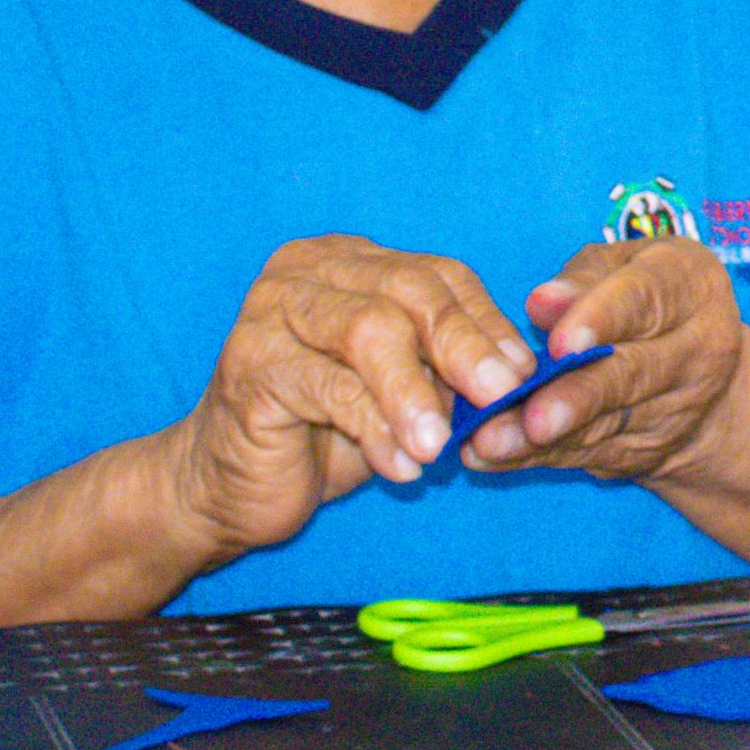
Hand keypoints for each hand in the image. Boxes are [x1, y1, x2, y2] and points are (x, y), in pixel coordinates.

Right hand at [161, 236, 535, 563]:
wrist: (228, 487)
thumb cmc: (324, 435)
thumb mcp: (400, 392)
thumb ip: (444, 370)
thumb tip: (517, 375)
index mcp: (349, 261)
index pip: (437, 274)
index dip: (485, 322)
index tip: (522, 373)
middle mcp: (307, 270)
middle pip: (408, 291)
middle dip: (462, 346)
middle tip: (499, 397)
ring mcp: (271, 310)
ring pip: (369, 331)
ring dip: (416, 392)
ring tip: (441, 445)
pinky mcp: (251, 363)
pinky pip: (331, 388)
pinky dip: (377, 428)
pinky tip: (401, 466)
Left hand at [469, 237, 749, 481]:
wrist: (700, 372)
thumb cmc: (642, 296)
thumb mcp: (622, 268)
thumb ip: (583, 280)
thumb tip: (542, 303)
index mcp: (691, 285)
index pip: (645, 300)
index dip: (600, 321)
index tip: (558, 344)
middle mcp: (698, 349)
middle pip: (632, 374)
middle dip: (578, 397)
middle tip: (532, 416)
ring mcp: (679, 408)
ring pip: (607, 424)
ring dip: (548, 439)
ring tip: (493, 442)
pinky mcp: (648, 449)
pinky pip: (590, 454)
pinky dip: (539, 458)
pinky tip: (494, 457)